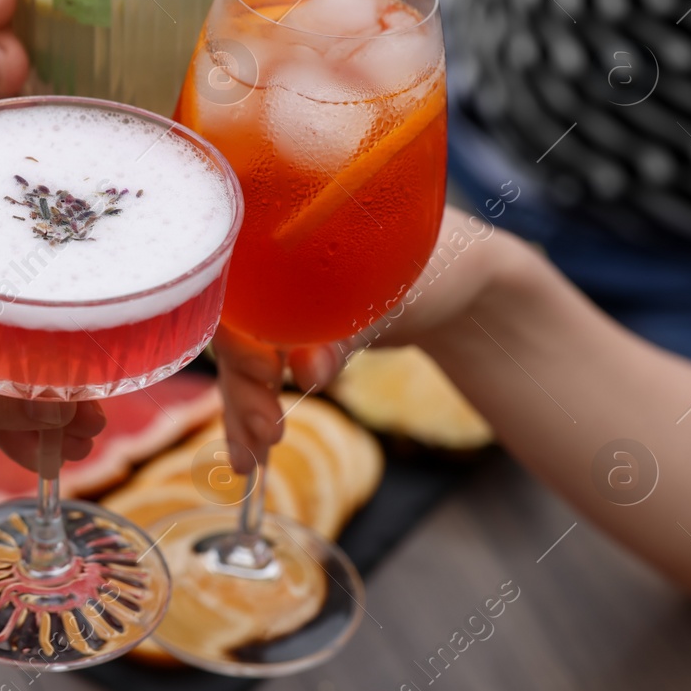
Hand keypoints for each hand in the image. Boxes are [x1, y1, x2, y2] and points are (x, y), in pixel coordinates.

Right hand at [216, 207, 516, 469]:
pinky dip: (254, 411)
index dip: (240, 332)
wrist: (459, 277)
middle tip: (266, 433)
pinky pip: (258, 373)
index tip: (268, 373)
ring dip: (242, 412)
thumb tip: (306, 372)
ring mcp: (269, 302)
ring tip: (250, 461)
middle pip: (231, 329)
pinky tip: (250, 452)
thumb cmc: (433, 262)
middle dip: (242, 388)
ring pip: (240, 360)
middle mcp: (262, 262)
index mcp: (277, 229)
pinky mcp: (282, 335)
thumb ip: (345, 331)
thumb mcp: (391, 293)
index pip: (233, 284)